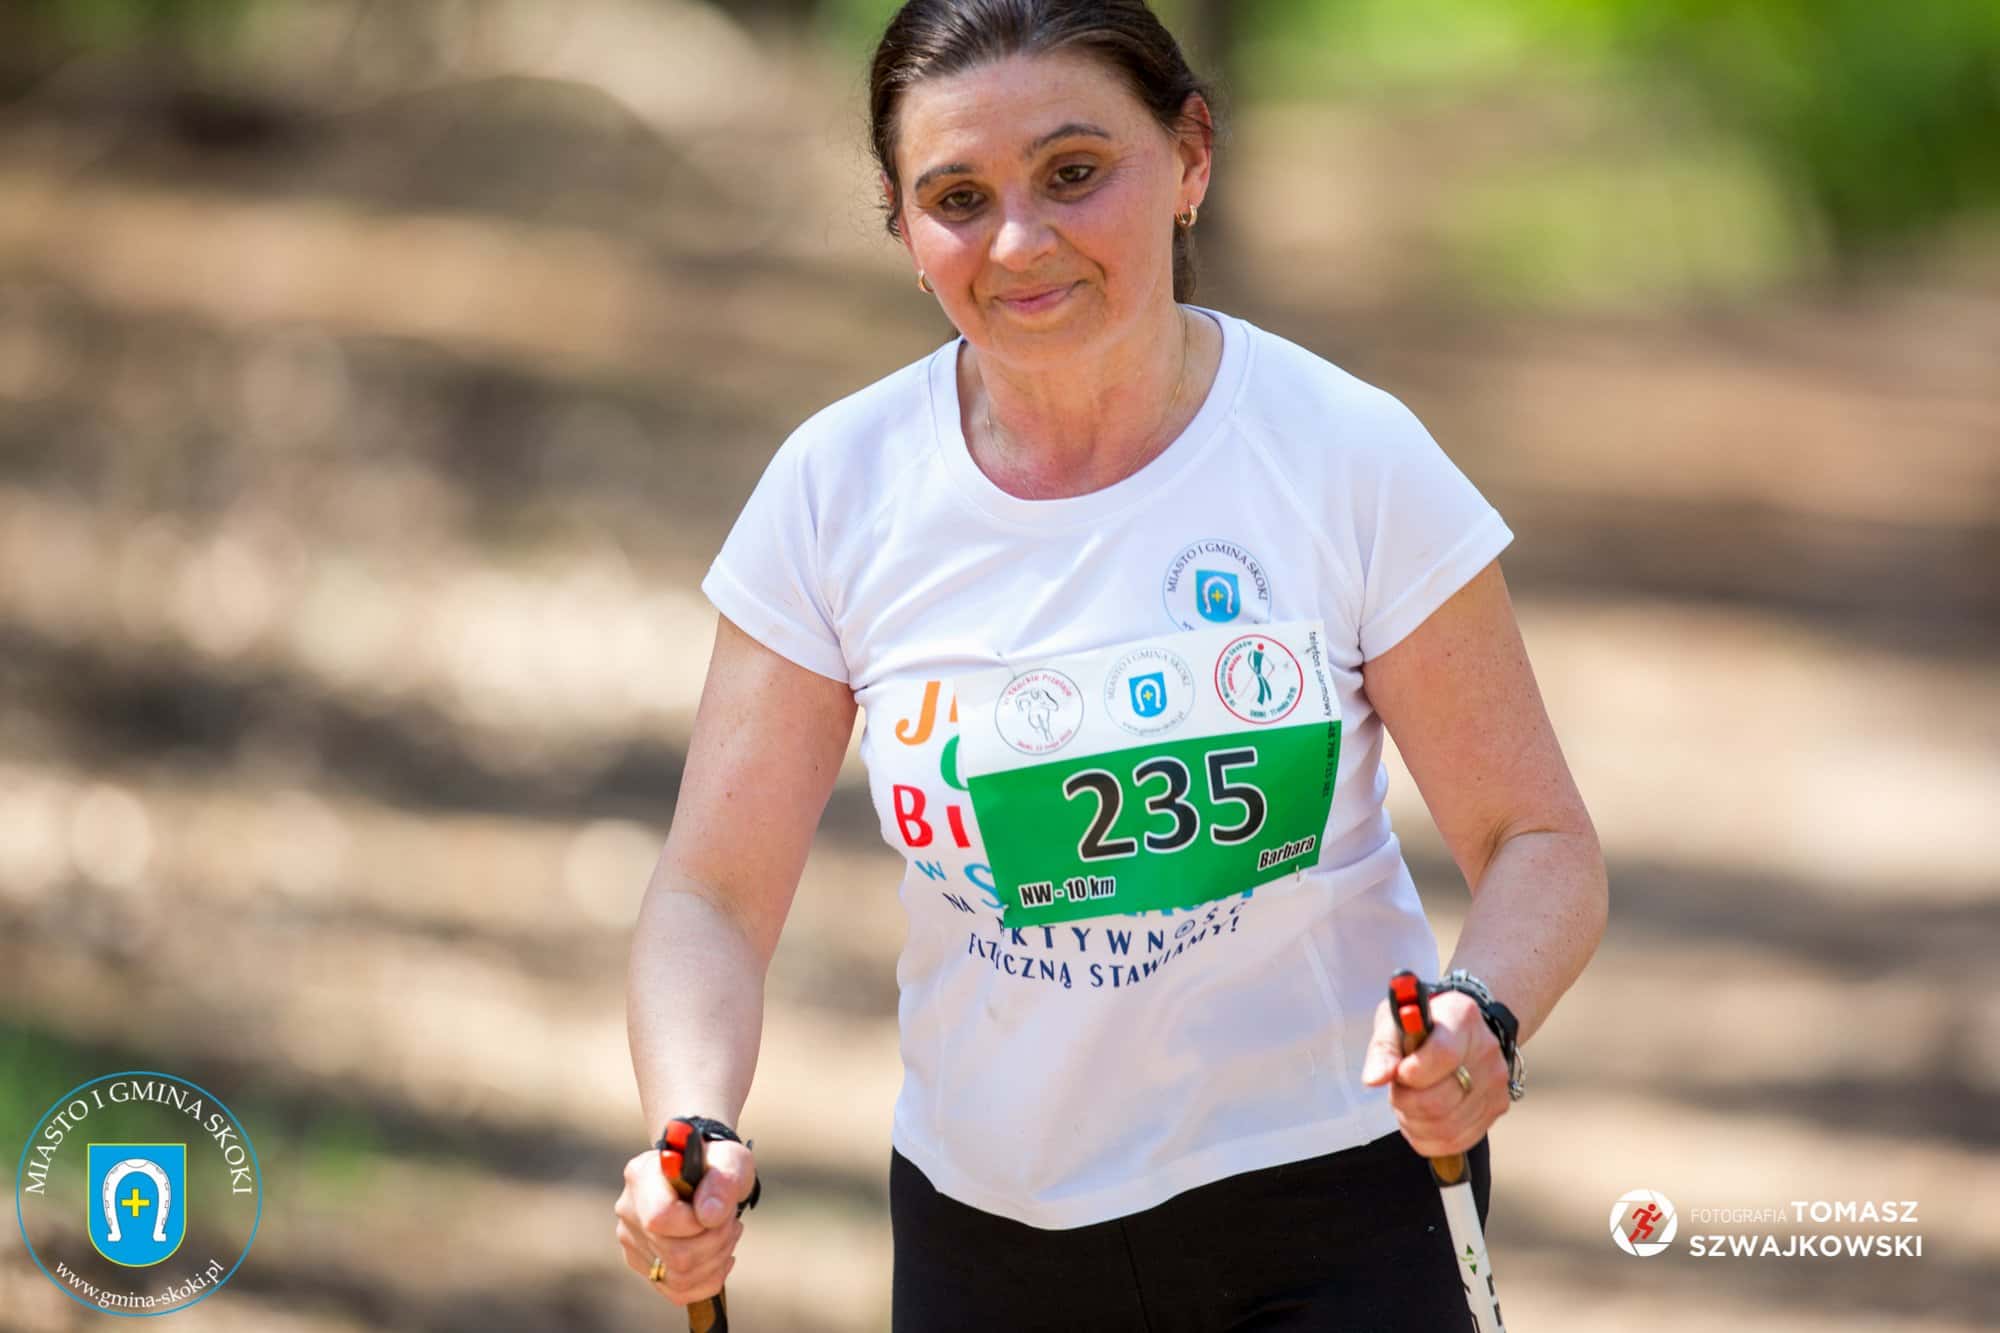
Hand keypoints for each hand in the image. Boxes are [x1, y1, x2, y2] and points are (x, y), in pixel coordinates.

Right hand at [612, 1139, 755, 1306]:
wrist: (707, 1175)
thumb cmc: (718, 1164)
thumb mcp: (731, 1160)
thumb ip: (722, 1182)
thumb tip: (709, 1216)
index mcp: (642, 1175)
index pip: (660, 1218)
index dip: (696, 1224)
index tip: (717, 1210)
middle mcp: (629, 1209)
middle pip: (675, 1254)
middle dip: (716, 1242)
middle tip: (730, 1222)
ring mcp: (631, 1239)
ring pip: (677, 1277)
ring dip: (714, 1261)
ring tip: (725, 1234)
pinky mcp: (641, 1263)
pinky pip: (676, 1291)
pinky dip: (707, 1280)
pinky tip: (718, 1257)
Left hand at [1360, 989, 1509, 1156]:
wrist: (1456, 1031)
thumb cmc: (1420, 1025)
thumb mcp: (1394, 1022)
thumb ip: (1383, 1049)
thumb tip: (1375, 1079)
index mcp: (1461, 1016)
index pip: (1443, 1055)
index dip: (1413, 1073)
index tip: (1399, 1073)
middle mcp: (1486, 1050)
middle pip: (1441, 1100)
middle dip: (1405, 1100)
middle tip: (1398, 1087)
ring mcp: (1495, 1083)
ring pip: (1446, 1127)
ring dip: (1413, 1121)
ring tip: (1408, 1101)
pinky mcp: (1496, 1108)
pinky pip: (1455, 1141)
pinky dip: (1427, 1137)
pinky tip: (1419, 1118)